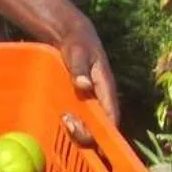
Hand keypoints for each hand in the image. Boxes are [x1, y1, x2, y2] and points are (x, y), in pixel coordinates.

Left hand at [56, 15, 119, 144]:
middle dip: (84, 134)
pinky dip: (73, 126)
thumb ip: (79, 69)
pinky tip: (60, 118)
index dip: (98, 133)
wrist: (73, 37)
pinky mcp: (86, 104)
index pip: (111, 121)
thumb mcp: (78, 53)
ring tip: (62, 117)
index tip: (75, 126)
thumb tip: (83, 85)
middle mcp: (104, 102)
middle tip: (65, 119)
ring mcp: (95, 104)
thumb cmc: (78, 44)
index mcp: (107, 91)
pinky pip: (84, 122)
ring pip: (93, 129)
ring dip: (77, 131)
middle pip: (102, 131)